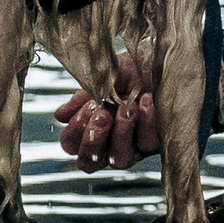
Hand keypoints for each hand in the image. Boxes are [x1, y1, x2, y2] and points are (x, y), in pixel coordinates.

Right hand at [54, 52, 159, 170]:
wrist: (163, 59)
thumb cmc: (132, 68)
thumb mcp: (104, 76)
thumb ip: (82, 96)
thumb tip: (60, 116)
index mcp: (91, 126)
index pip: (71, 144)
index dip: (75, 130)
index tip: (88, 106)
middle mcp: (109, 143)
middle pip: (89, 163)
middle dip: (93, 139)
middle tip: (102, 114)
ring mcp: (134, 147)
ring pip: (119, 160)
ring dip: (120, 134)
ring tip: (126, 108)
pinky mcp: (157, 144)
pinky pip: (147, 144)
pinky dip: (146, 122)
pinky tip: (146, 100)